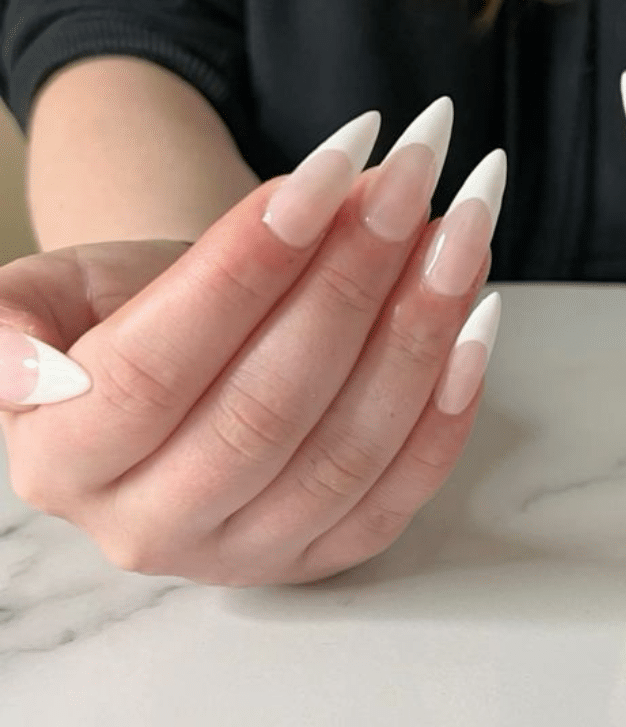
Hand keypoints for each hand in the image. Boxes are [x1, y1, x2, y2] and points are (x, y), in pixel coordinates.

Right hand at [0, 101, 504, 585]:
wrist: (187, 380)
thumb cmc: (126, 321)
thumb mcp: (47, 300)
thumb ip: (12, 323)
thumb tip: (36, 365)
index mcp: (65, 461)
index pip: (158, 365)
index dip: (247, 266)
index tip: (326, 170)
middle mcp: (154, 529)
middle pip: (269, 409)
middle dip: (351, 283)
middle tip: (412, 180)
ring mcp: (249, 555)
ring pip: (347, 451)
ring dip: (416, 333)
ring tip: (462, 231)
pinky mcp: (323, 556)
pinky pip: (399, 494)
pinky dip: (449, 408)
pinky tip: (478, 320)